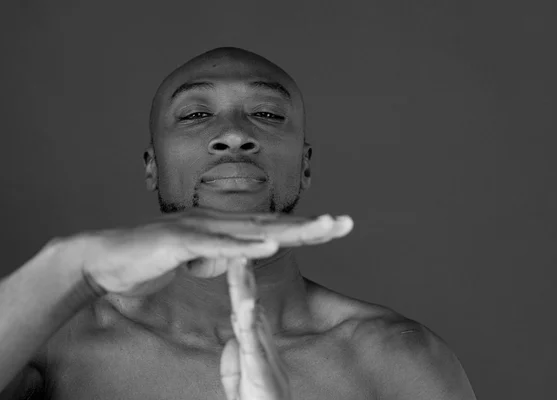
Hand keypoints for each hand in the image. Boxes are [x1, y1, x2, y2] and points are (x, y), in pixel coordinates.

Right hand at [59, 208, 352, 296]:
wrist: (105, 260)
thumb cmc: (151, 259)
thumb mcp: (194, 257)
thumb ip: (218, 254)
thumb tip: (237, 256)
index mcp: (222, 226)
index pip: (270, 227)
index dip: (304, 228)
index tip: (334, 228)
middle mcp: (216, 221)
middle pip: (272, 224)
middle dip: (312, 224)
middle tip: (347, 223)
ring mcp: (199, 228)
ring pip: (252, 229)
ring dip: (290, 230)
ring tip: (324, 229)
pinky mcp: (180, 241)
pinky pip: (217, 246)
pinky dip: (245, 248)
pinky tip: (271, 248)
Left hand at [220, 258, 290, 399]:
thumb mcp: (240, 386)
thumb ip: (233, 365)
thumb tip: (230, 342)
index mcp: (253, 346)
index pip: (243, 306)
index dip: (238, 281)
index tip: (232, 255)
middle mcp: (260, 346)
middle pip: (248, 302)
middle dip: (241, 274)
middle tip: (236, 246)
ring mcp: (262, 357)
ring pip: (252, 317)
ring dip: (245, 290)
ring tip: (239, 264)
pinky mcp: (262, 373)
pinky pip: (253, 344)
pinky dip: (250, 324)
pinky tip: (244, 305)